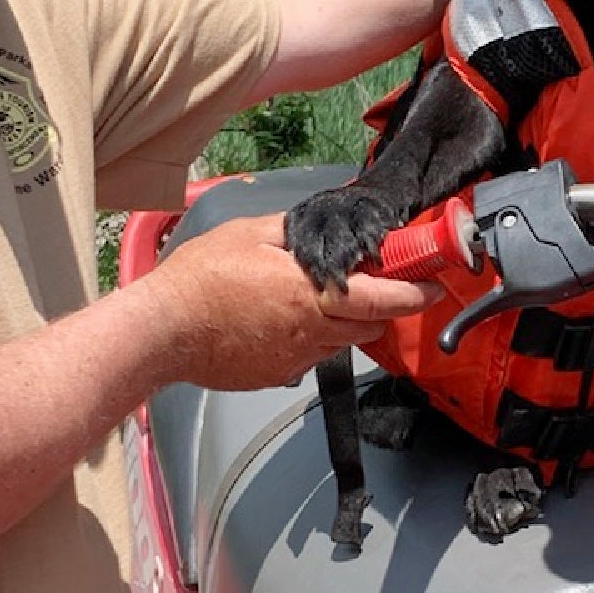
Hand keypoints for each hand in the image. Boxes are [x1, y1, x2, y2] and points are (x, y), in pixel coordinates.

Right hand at [135, 212, 441, 391]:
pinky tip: (280, 318)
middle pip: (370, 325)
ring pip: (341, 342)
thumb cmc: (200, 279)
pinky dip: (310, 338)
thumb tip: (328, 217)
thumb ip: (298, 228)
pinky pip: (309, 356)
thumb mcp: (250, 234)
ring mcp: (293, 360)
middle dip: (380, 305)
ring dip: (346, 322)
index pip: (384, 299)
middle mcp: (310, 333)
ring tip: (317, 296)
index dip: (416, 292)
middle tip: (372, 280)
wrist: (160, 332)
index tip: (433, 282)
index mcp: (310, 295)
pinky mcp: (274, 375)